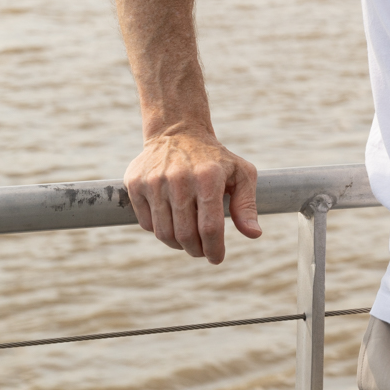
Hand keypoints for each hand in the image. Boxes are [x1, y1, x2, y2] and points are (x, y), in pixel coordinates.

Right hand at [123, 130, 261, 263]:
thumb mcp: (241, 173)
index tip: (217, 258)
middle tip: (203, 251)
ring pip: (163, 233)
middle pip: (185, 234)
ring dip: (178, 245)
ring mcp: (154, 181)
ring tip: (189, 241)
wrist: (178, 131)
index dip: (214, 248)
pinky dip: (160, 231)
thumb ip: (247, 204)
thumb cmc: (215, 158)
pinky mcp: (135, 184)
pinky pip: (147, 223)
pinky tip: (172, 223)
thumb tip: (254, 234)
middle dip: (197, 250)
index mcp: (208, 176)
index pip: (210, 227)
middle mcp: (179, 178)